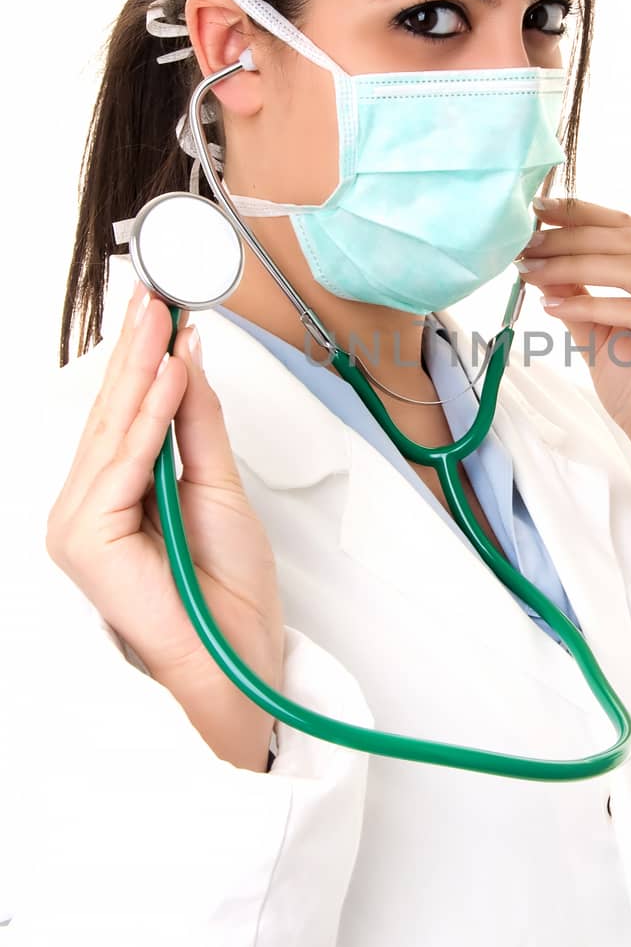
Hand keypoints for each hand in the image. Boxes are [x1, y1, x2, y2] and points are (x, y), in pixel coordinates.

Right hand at [46, 280, 284, 770]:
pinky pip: (123, 464)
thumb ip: (197, 424)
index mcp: (110, 496)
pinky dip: (149, 417)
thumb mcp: (218, 486)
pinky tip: (169, 373)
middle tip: (156, 290)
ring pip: (114, 430)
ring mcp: (77, 525)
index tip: (160, 305)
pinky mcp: (84, 541)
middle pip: (113, 414)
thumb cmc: (227, 587)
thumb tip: (188, 358)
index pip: (124, 414)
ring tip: (161, 314)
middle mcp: (83, 507)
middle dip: (137, 348)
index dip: (142, 356)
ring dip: (141, 367)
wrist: (237, 655)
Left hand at [516, 196, 630, 488]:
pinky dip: (592, 306)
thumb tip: (538, 259)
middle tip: (523, 242)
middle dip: (568, 239)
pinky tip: (552, 309)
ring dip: (571, 267)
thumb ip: (578, 296)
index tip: (535, 207)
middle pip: (625, 241)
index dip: (580, 213)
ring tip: (528, 270)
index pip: (627, 227)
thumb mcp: (601, 333)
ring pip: (628, 268)